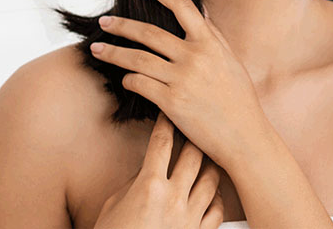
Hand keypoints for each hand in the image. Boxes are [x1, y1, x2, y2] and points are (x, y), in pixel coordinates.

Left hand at [90, 0, 263, 167]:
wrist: (244, 136)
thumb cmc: (238, 97)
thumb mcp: (230, 59)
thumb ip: (212, 34)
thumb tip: (199, 10)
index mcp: (210, 42)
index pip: (181, 4)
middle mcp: (195, 56)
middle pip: (148, 32)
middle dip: (121, 25)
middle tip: (103, 22)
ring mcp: (182, 79)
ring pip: (137, 59)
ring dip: (112, 53)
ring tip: (96, 49)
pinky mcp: (172, 103)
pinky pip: (140, 84)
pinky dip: (128, 79)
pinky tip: (125, 78)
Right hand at [93, 111, 223, 228]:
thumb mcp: (115, 204)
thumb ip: (135, 182)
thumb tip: (149, 170)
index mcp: (149, 185)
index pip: (161, 143)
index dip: (165, 123)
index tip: (168, 113)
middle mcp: (173, 198)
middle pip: (193, 155)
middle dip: (194, 136)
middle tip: (195, 128)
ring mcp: (189, 218)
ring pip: (211, 179)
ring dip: (209, 164)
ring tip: (207, 156)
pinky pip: (217, 210)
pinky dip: (216, 196)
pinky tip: (211, 191)